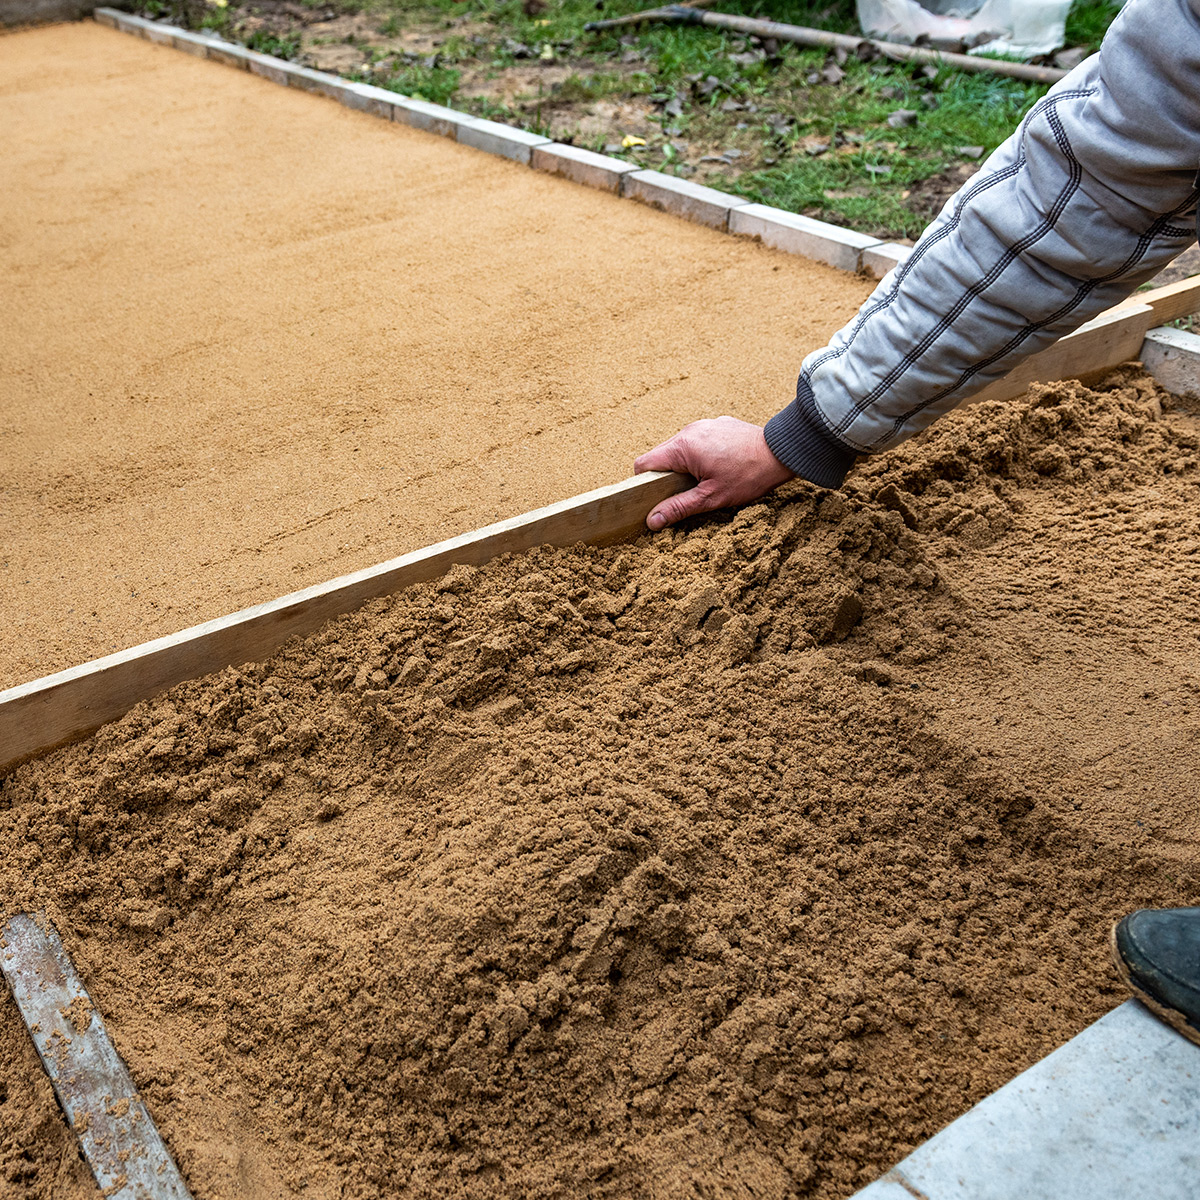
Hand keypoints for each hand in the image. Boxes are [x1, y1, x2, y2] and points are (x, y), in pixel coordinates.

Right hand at [634, 416, 795, 530]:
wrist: (782, 452)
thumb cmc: (749, 475)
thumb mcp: (711, 498)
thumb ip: (679, 507)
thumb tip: (652, 520)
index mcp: (683, 447)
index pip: (644, 464)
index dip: (645, 484)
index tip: (658, 497)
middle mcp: (689, 430)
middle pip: (662, 456)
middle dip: (668, 477)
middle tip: (689, 492)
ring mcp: (704, 424)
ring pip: (680, 448)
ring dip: (686, 466)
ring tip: (708, 480)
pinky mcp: (718, 423)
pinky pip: (698, 440)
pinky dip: (701, 454)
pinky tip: (721, 466)